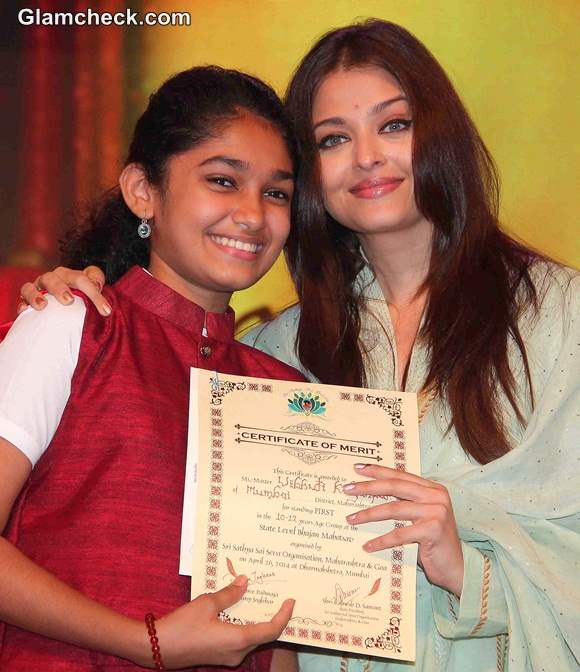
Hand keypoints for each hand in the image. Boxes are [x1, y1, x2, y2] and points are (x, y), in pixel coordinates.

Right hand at [18, 266, 109, 316]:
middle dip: (59, 288)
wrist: (62, 306)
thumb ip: (96, 280)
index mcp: (68, 276)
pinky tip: (25, 312)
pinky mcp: (26, 302)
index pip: (81, 279)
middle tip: (69, 301)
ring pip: (30, 287)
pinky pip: (21, 302)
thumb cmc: (80, 296)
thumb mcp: (91, 288)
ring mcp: (37, 290)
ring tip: (42, 305)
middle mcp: (51, 280)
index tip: (106, 311)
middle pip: (52, 278)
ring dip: (35, 295)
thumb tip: (97, 283)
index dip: (94, 294)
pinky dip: (22, 305)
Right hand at [151, 576, 294, 668]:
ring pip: (251, 637)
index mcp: (238, 640)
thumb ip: (229, 593)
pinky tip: (239, 609)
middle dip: (272, 615)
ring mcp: (228, 656)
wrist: (157, 648)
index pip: (271, 630)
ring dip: (256, 619)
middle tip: (277, 595)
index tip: (290, 601)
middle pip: (263, 635)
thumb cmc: (182, 626)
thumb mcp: (207, 603)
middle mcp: (237, 652)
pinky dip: (244, 624)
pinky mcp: (219, 655)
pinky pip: (240, 640)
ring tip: (259, 598)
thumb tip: (245, 581)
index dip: (284, 616)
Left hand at [344, 464, 463, 596]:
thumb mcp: (420, 517)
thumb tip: (369, 495)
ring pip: (394, 509)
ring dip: (369, 514)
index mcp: (432, 488)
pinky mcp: (433, 530)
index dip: (378, 471)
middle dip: (368, 487)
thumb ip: (404, 504)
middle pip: (395, 486)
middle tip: (347, 489)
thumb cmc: (433, 543)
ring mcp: (436, 512)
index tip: (357, 469)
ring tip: (351, 519)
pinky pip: (400, 534)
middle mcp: (436, 496)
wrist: (457, 568)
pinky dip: (381, 540)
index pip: (400, 475)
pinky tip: (368, 545)